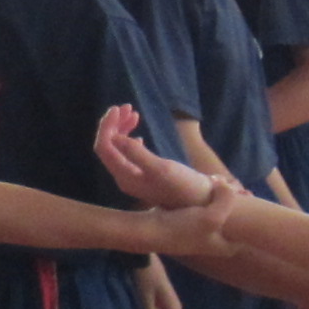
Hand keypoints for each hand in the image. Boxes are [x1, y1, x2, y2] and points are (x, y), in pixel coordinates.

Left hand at [95, 107, 221, 213]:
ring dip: (122, 130)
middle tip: (127, 107)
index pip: (104, 148)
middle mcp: (125, 178)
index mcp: (125, 177)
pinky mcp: (144, 176)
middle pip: (108, 147)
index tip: (118, 108)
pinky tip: (138, 135)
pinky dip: (131, 140)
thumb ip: (137, 154)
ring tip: (134, 114)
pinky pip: (128, 155)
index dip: (107, 126)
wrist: (204, 201)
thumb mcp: (162, 168)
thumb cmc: (185, 186)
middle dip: (114, 125)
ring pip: (118, 150)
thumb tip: (114, 137)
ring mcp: (134, 177)